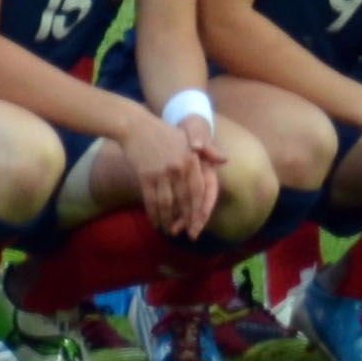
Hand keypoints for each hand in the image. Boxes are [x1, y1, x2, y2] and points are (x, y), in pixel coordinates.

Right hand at [126, 110, 227, 235]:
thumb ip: (208, 150)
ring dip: (167, 220)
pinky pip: (151, 200)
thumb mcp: (188, 138)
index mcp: (192, 159)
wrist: (136, 126)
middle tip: (189, 234)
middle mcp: (179, 167)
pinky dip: (153, 214)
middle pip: (185, 200)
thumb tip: (225, 161)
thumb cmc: (164, 133)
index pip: (200, 190)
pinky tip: (155, 222)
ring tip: (168, 231)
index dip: (200, 209)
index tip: (200, 222)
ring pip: (167, 204)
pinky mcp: (145, 175)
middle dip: (187, 220)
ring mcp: (161, 172)